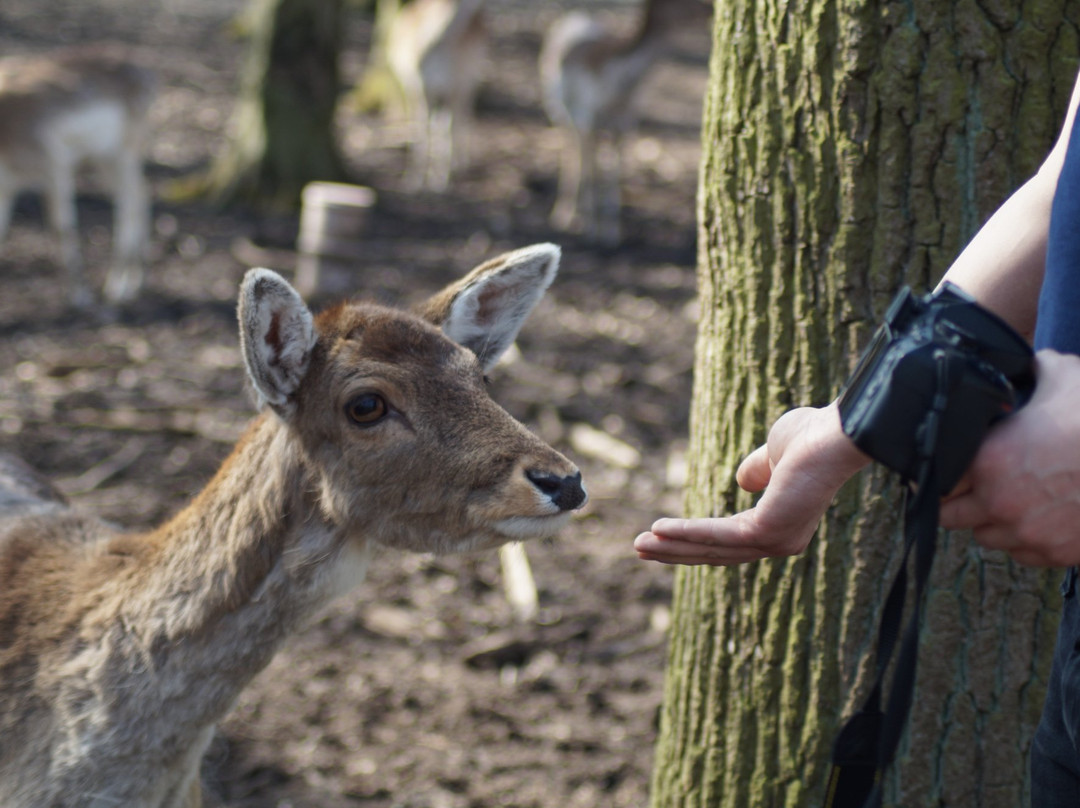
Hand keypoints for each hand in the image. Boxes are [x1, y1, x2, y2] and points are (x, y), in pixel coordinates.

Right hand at [634, 403, 868, 564]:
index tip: (661, 537)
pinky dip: (685, 532)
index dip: (694, 540)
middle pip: (717, 554)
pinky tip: (659, 529)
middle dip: (676, 553)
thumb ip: (757, 469)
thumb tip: (743, 481)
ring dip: (672, 547)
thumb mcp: (774, 453)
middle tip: (640, 550)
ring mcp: (776, 542)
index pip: (730, 542)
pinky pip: (717, 535)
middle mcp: (781, 543)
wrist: (836, 433)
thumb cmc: (812, 437)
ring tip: (639, 546)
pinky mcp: (767, 532)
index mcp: (783, 527)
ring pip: (712, 549)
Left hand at [940, 349, 1079, 566]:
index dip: (936, 473)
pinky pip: (1023, 555)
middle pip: (949, 516)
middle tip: (971, 486)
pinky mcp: (1057, 554)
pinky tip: (1036, 517)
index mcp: (988, 461)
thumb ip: (1030, 369)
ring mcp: (1029, 533)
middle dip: (957, 501)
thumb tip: (1021, 359)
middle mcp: (999, 502)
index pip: (934, 480)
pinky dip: (1024, 540)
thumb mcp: (1062, 376)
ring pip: (985, 538)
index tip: (942, 467)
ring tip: (1007, 500)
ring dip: (989, 521)